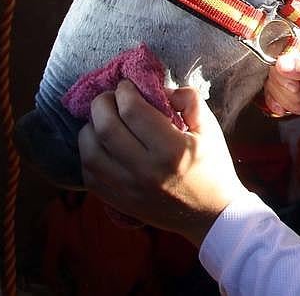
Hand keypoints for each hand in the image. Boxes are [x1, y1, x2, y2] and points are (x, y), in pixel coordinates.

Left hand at [78, 80, 249, 244]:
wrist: (208, 214)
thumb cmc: (211, 167)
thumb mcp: (209, 128)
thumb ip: (188, 100)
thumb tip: (157, 89)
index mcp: (171, 150)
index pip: (133, 111)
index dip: (125, 91)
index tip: (128, 85)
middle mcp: (144, 170)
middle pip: (105, 127)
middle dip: (102, 102)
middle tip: (111, 96)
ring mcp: (126, 188)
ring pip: (89, 149)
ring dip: (91, 126)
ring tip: (103, 119)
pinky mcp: (115, 200)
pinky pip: (88, 171)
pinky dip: (88, 150)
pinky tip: (100, 142)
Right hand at [263, 27, 299, 121]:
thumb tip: (281, 63)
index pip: (279, 49)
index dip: (283, 70)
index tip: (296, 84)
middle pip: (274, 71)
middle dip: (292, 90)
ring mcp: (296, 70)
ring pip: (274, 86)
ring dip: (293, 100)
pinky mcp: (294, 86)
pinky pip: (275, 95)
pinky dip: (288, 106)